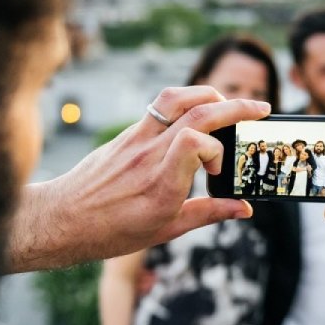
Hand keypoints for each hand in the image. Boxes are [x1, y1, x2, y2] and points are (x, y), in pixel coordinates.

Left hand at [8, 87, 269, 270]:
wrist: (63, 220)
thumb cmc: (113, 231)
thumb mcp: (167, 230)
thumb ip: (209, 213)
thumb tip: (244, 208)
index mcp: (162, 185)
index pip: (196, 141)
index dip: (218, 149)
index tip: (219, 171)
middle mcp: (150, 156)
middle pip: (197, 111)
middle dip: (236, 106)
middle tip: (262, 109)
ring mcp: (136, 139)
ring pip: (176, 98)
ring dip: (209, 93)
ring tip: (228, 103)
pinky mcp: (128, 133)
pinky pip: (160, 106)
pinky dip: (186, 102)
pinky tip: (197, 113)